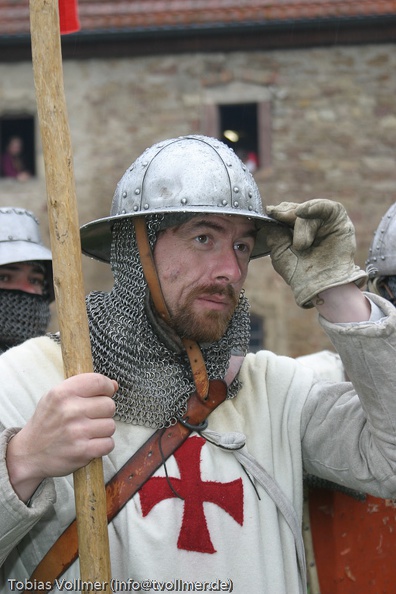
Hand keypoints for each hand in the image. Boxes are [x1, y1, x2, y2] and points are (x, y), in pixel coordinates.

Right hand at [6, 373, 116, 501]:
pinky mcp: (82, 452)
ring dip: (103, 430)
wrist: (29, 454)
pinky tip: (90, 443)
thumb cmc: (47, 422)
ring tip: (88, 431)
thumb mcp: (57, 397)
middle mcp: (69, 411)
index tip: (105, 393)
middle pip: (109, 405)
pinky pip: (109, 444)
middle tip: (91, 417)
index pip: (98, 382)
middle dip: (104, 412)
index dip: (107, 387)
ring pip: (111, 425)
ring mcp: (76, 432)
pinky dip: (103, 445)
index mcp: (62, 393)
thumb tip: (114, 385)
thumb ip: (84, 387)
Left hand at [265, 199, 366, 307]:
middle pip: (296, 210)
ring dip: (301, 224)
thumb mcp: (280, 252)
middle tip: (279, 218)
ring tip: (300, 244)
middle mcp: (311, 226)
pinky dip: (314, 207)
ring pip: (309, 210)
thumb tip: (270, 212)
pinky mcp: (339, 221)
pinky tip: (302, 211)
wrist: (319, 287)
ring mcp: (325, 223)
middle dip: (286, 214)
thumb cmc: (300, 274)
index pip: (285, 215)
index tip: (270, 212)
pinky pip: (327, 207)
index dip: (278, 212)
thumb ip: (274, 233)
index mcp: (295, 233)